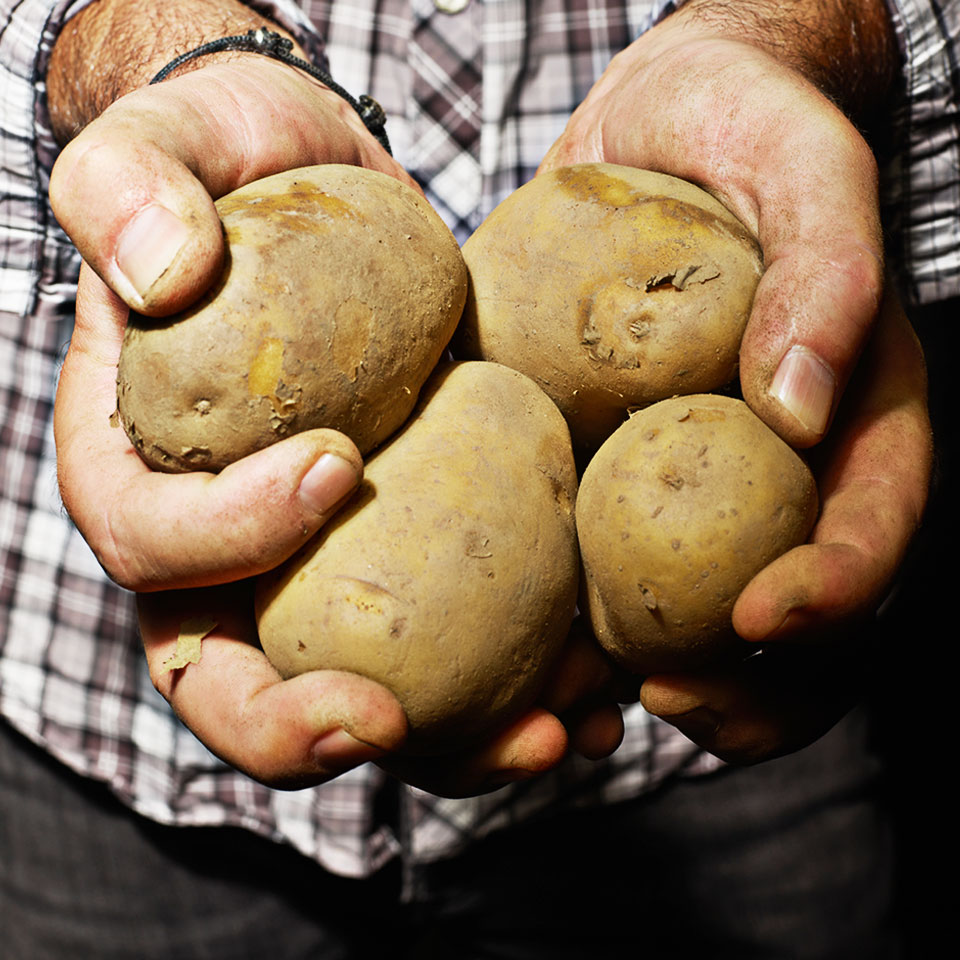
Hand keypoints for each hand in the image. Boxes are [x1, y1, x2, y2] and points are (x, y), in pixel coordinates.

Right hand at [51, 37, 618, 790]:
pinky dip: (520, 688)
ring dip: (449, 742)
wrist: (330, 190)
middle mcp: (224, 546)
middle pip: (229, 681)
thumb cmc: (238, 170)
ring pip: (357, 693)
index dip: (229, 535)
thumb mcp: (166, 152)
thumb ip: (131, 192)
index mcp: (143, 473)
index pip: (153, 544)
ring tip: (551, 734)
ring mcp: (325, 563)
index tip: (338, 466)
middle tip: (389, 723)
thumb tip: (159, 273)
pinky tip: (594, 693)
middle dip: (301, 727)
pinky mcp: (418, 548)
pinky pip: (456, 647)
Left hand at [540, 3, 930, 761]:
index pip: (876, 520)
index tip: (757, 619)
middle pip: (806, 614)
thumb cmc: (743, 131)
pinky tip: (535, 656)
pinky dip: (582, 633)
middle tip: (666, 694)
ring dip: (664, 686)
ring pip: (710, 622)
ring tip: (589, 709)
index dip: (835, 589)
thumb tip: (800, 407)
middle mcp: (784, 468)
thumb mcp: (800, 165)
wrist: (663, 128)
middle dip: (752, 683)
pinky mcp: (623, 472)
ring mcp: (704, 482)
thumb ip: (827, 271)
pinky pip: (616, 572)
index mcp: (856, 411)